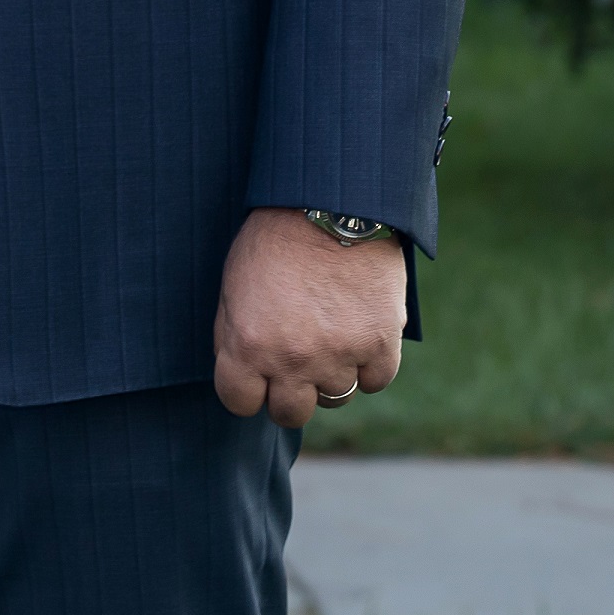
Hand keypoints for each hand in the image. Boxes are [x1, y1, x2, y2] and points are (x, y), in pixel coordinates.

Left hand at [212, 207, 403, 427]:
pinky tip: (362, 332)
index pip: (240, 403)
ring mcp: (338, 356)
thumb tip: (244, 377)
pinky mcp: (379, 344)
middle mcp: (292, 360)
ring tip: (333, 331)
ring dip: (335, 372)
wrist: (331, 201)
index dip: (249, 389)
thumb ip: (235, 338)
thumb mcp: (234, 286)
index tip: (259, 375)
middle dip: (292, 391)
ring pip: (337, 397)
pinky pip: (376, 380)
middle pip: (291, 413)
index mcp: (247, 346)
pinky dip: (372, 362)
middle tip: (299, 362)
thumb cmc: (276, 239)